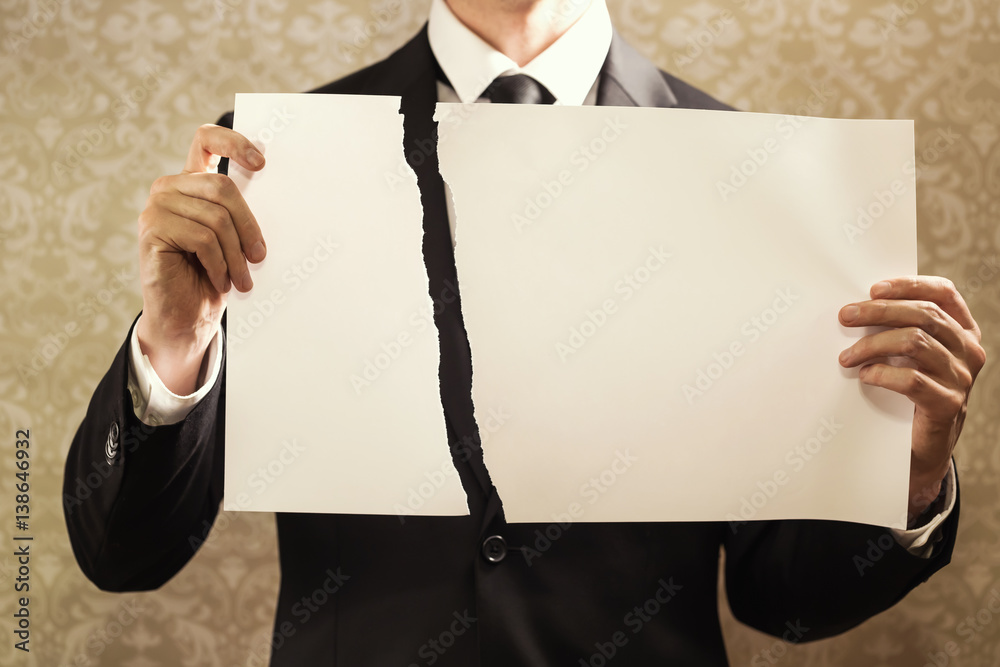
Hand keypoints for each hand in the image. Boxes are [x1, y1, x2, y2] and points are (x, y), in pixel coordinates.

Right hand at [136, 124, 266, 394]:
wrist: (186, 317)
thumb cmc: (214, 277)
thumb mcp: (235, 241)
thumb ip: (242, 214)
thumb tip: (285, 196)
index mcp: (192, 182)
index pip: (207, 139)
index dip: (234, 142)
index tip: (262, 163)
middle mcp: (170, 187)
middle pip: (222, 187)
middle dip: (249, 227)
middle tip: (260, 258)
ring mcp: (157, 206)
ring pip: (216, 218)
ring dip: (236, 255)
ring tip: (242, 279)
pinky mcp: (151, 229)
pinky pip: (202, 238)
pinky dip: (220, 264)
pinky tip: (222, 281)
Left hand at [838, 277, 985, 523]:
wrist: (922, 447)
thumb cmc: (910, 392)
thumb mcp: (910, 355)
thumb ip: (900, 328)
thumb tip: (858, 304)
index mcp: (963, 331)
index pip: (944, 293)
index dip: (908, 285)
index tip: (873, 288)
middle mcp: (969, 350)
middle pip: (923, 315)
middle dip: (878, 312)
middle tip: (845, 316)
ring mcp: (962, 378)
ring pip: (914, 342)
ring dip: (872, 344)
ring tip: (846, 355)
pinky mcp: (948, 404)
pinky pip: (912, 380)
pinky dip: (882, 374)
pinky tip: (864, 376)